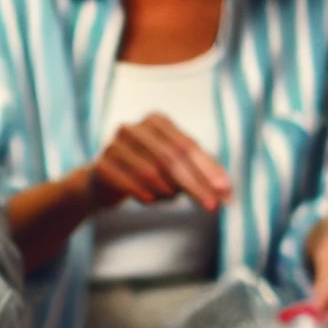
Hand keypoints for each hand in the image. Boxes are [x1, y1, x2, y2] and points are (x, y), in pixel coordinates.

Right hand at [92, 113, 232, 210]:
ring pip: (150, 171)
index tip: (224, 192)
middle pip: (171, 158)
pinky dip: (143, 194)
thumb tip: (226, 191)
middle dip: (195, 184)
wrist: (103, 180)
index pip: (188, 146)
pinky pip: (127, 183)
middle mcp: (134, 128)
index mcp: (157, 121)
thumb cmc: (146, 169)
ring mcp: (114, 146)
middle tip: (210, 205)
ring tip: (170, 197)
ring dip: (166, 190)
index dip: (208, 170)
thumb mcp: (174, 166)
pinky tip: (149, 200)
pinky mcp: (101, 166)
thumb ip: (200, 172)